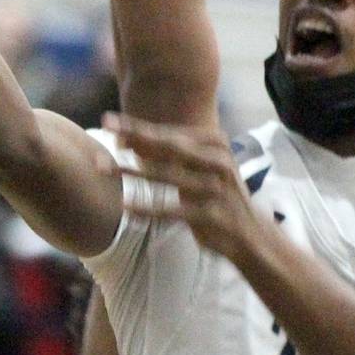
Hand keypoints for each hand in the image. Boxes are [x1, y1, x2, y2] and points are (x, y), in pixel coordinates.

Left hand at [97, 113, 265, 262]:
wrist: (251, 234)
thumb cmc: (217, 196)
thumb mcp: (199, 169)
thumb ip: (171, 155)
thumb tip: (129, 140)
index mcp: (216, 144)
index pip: (170, 134)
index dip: (138, 128)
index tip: (109, 121)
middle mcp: (219, 161)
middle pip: (169, 146)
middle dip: (134, 136)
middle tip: (105, 127)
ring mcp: (216, 188)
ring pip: (168, 176)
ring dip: (133, 170)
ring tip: (104, 166)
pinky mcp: (212, 214)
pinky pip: (173, 210)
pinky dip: (148, 209)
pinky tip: (126, 206)